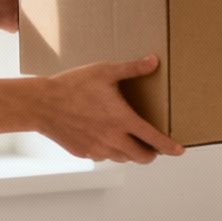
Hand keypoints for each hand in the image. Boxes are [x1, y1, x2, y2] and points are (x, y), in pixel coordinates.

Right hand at [36, 56, 184, 163]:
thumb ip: (132, 68)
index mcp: (122, 120)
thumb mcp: (104, 71)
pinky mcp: (84, 153)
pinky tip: (106, 138)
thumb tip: (154, 61)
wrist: (42, 104)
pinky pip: (103, 156)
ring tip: (131, 141)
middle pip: (142, 157)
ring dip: (131, 153)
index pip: (153, 139)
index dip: (169, 146)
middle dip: (152, 154)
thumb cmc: (73, 85)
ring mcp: (98, 148)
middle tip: (154, 146)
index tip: (179, 150)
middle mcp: (113, 139)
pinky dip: (110, 151)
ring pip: (123, 159)